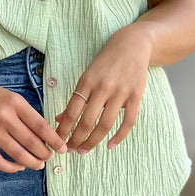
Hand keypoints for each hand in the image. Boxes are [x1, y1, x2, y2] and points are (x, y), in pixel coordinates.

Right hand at [0, 77, 67, 172]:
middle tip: (50, 157)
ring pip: (17, 154)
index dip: (53, 140)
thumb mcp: (12, 98)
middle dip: (45, 154)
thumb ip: (26, 115)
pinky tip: (19, 167)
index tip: (62, 148)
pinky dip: (11, 168)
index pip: (40, 125)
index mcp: (15, 103)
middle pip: (31, 142)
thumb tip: (44, 136)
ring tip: (39, 164)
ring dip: (32, 162)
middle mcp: (4, 117)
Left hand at [55, 27, 150, 152]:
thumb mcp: (87, 75)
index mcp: (87, 81)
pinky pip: (128, 121)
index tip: (58, 142)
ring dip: (93, 141)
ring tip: (85, 150)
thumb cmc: (106, 62)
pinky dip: (119, 136)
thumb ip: (76, 98)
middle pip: (87, 121)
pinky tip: (110, 145)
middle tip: (71, 151)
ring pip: (105, 124)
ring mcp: (121, 92)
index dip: (64, 130)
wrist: (132, 44)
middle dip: (77, 140)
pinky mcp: (136, 95)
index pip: (72, 111)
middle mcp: (103, 87)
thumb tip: (60, 119)